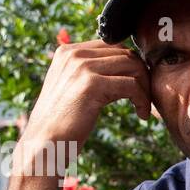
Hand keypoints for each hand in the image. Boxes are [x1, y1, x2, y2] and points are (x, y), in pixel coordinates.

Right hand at [18, 39, 150, 159]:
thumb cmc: (62, 121)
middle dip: (142, 76)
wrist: (44, 142)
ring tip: (143, 107)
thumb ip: (91, 73)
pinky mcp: (91, 84)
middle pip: (126, 54)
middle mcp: (74, 54)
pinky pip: (131, 85)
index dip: (132, 66)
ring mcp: (82, 67)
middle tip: (145, 98)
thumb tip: (122, 66)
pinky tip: (142, 115)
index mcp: (69, 51)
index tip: (138, 87)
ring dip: (145, 88)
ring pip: (133, 66)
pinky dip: (142, 100)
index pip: (114, 46)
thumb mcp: (73, 87)